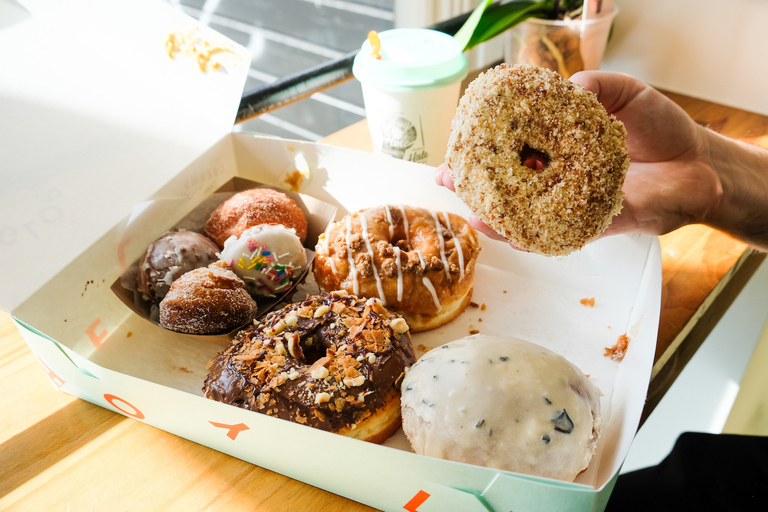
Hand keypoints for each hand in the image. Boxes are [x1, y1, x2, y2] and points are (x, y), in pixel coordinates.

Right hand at [436, 71, 727, 244]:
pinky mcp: (588, 226)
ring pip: (522, 215)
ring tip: (469, 212)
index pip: (510, 147)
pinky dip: (528, 238)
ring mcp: (568, 205)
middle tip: (445, 180)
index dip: (481, 148)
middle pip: (506, 185)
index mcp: (556, 146)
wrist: (698, 165)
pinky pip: (553, 237)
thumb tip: (562, 89)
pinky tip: (506, 234)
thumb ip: (591, 87)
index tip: (456, 145)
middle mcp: (555, 177)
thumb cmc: (660, 128)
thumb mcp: (623, 92)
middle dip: (472, 185)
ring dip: (493, 216)